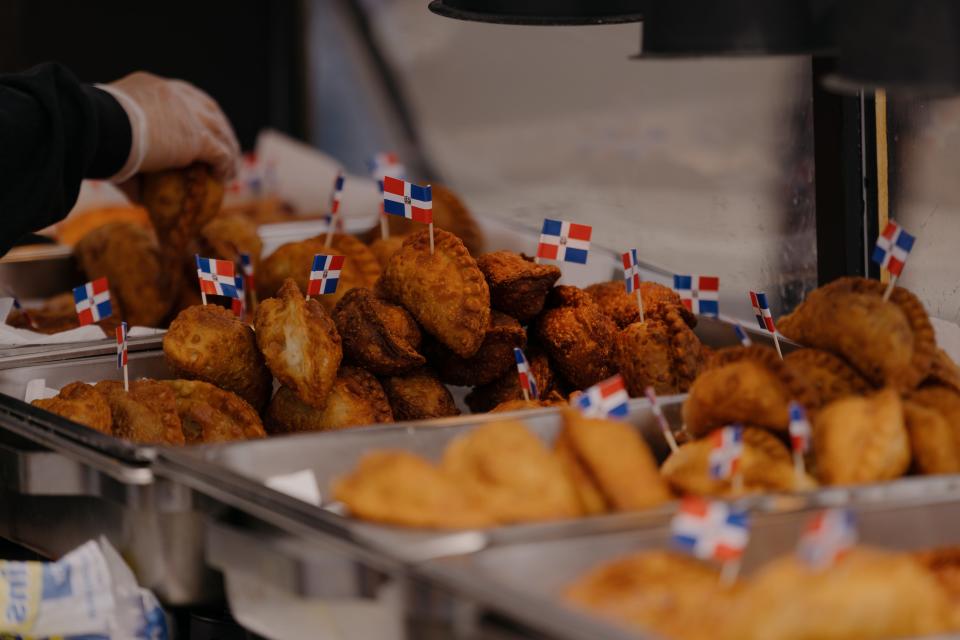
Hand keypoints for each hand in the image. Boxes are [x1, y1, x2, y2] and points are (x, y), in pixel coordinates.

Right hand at [99, 71, 239, 184]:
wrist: (98, 130)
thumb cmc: (95, 134)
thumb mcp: (112, 138)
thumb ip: (129, 162)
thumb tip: (138, 197)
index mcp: (152, 87)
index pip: (182, 96)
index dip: (195, 112)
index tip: (200, 126)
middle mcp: (175, 95)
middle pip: (209, 109)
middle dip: (219, 127)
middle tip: (223, 147)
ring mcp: (189, 114)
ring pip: (221, 131)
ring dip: (229, 149)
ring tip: (230, 170)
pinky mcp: (197, 138)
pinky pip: (220, 153)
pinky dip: (225, 165)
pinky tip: (224, 178)